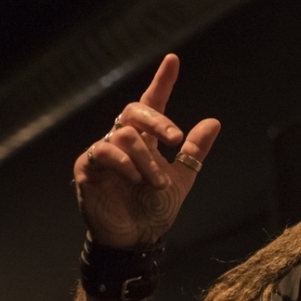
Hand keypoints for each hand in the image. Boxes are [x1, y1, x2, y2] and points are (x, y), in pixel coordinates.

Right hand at [73, 54, 220, 248]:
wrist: (137, 240)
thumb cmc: (154, 210)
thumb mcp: (182, 178)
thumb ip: (195, 151)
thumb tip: (214, 122)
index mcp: (146, 140)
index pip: (152, 104)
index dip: (162, 81)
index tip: (173, 60)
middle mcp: (123, 141)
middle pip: (135, 110)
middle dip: (158, 120)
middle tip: (176, 139)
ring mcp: (103, 153)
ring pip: (125, 136)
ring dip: (146, 160)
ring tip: (157, 183)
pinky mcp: (86, 169)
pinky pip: (104, 153)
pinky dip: (125, 164)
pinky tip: (135, 179)